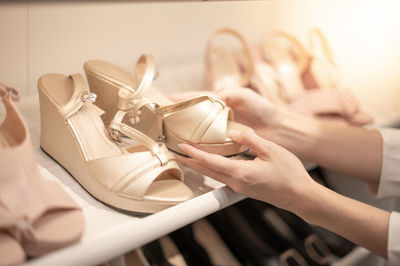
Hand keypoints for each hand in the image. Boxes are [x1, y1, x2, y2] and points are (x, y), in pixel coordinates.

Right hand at [170, 88, 283, 137]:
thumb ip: (228, 94)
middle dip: (180, 115)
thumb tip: (213, 96)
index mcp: (222, 101)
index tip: (168, 99)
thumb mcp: (245, 95)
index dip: (183, 98)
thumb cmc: (264, 109)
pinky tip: (190, 146)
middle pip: (195, 115)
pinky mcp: (226, 142)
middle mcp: (219, 116)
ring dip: (186, 131)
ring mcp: (221, 129)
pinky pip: (209, 143)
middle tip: (165, 118)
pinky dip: (199, 144)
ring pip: (199, 130)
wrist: (279, 129)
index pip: (198, 98)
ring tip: (172, 132)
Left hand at [175, 130, 316, 211]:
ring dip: (198, 166)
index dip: (194, 154)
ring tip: (188, 156)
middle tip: (176, 152)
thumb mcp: (272, 150)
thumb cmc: (289, 173)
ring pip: (213, 175)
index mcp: (241, 173)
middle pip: (206, 171)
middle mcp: (236, 182)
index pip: (211, 162)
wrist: (299, 196)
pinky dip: (211, 168)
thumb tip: (234, 133)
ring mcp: (239, 187)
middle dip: (189, 162)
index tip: (182, 146)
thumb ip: (251, 140)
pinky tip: (210, 162)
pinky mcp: (243, 188)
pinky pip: (222, 177)